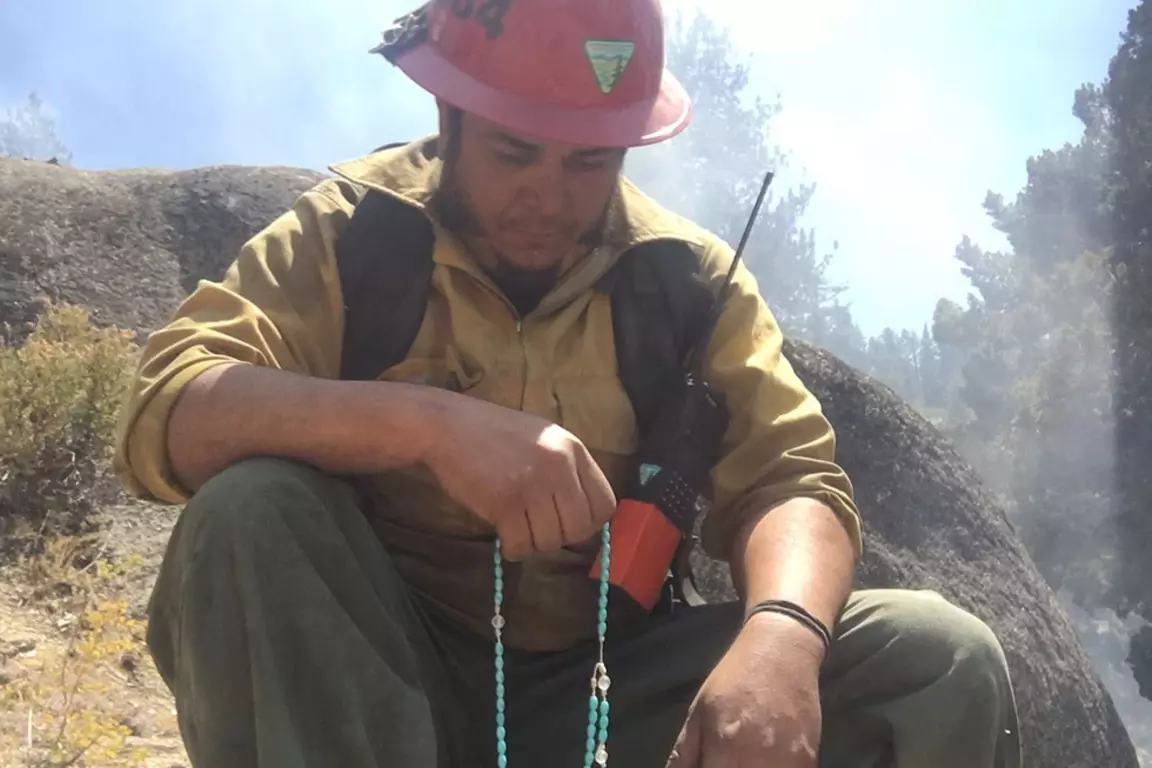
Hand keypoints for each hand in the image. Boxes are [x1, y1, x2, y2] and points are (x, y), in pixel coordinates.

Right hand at [421, 391, 616, 559]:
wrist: (448, 426)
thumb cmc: (494, 433)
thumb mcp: (543, 439)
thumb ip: (566, 469)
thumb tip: (584, 512)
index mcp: (573, 450)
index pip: (605, 504)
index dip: (590, 522)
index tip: (569, 524)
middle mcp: (560, 467)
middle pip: (579, 528)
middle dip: (560, 537)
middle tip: (539, 530)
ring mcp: (533, 485)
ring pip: (550, 540)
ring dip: (534, 543)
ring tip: (518, 529)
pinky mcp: (505, 503)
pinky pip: (521, 544)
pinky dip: (513, 548)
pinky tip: (505, 536)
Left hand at [667, 612, 824, 767]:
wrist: (781, 652)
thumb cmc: (734, 679)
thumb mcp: (699, 711)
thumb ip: (684, 753)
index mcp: (726, 748)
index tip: (709, 764)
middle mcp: (758, 760)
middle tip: (724, 758)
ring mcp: (788, 761)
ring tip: (743, 755)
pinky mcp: (809, 758)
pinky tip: (766, 756)